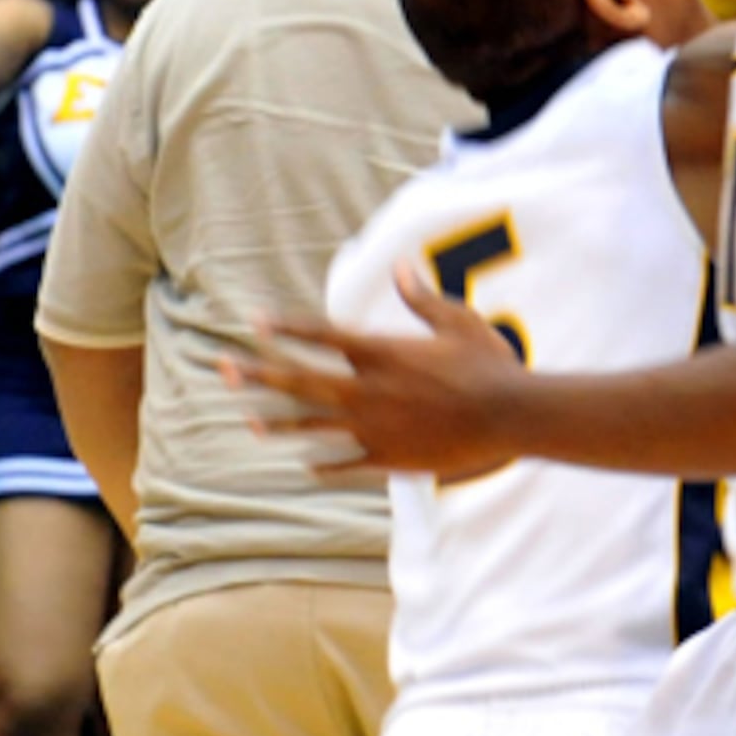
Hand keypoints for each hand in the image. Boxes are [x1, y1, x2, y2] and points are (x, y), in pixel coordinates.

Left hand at [232, 276, 526, 483]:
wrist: (511, 418)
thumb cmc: (489, 364)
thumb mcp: (458, 322)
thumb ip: (421, 299)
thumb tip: (399, 268)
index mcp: (381, 353)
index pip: (321, 336)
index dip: (286, 329)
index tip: (256, 323)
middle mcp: (367, 391)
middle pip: (300, 382)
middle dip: (258, 374)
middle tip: (224, 370)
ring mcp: (374, 428)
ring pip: (312, 426)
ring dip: (277, 423)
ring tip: (248, 422)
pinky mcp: (388, 458)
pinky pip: (345, 464)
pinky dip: (324, 465)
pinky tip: (307, 467)